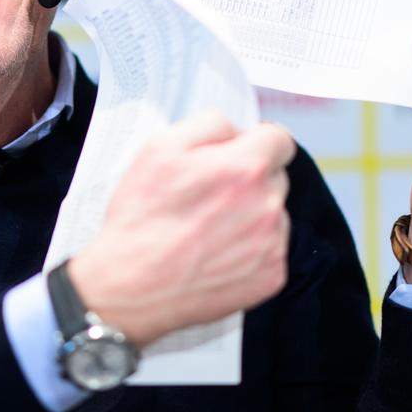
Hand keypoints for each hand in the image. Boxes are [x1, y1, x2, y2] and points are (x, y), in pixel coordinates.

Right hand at [68, 111, 295, 347]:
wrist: (131, 286)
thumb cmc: (142, 218)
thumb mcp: (160, 148)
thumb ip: (210, 125)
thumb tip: (238, 130)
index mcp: (245, 167)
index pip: (279, 139)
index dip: (255, 143)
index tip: (238, 156)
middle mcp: (268, 205)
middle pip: (275, 177)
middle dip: (250, 180)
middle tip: (210, 197)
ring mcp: (273, 244)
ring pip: (274, 214)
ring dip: (251, 215)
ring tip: (208, 230)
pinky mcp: (271, 276)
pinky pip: (271, 249)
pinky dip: (251, 250)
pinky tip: (217, 254)